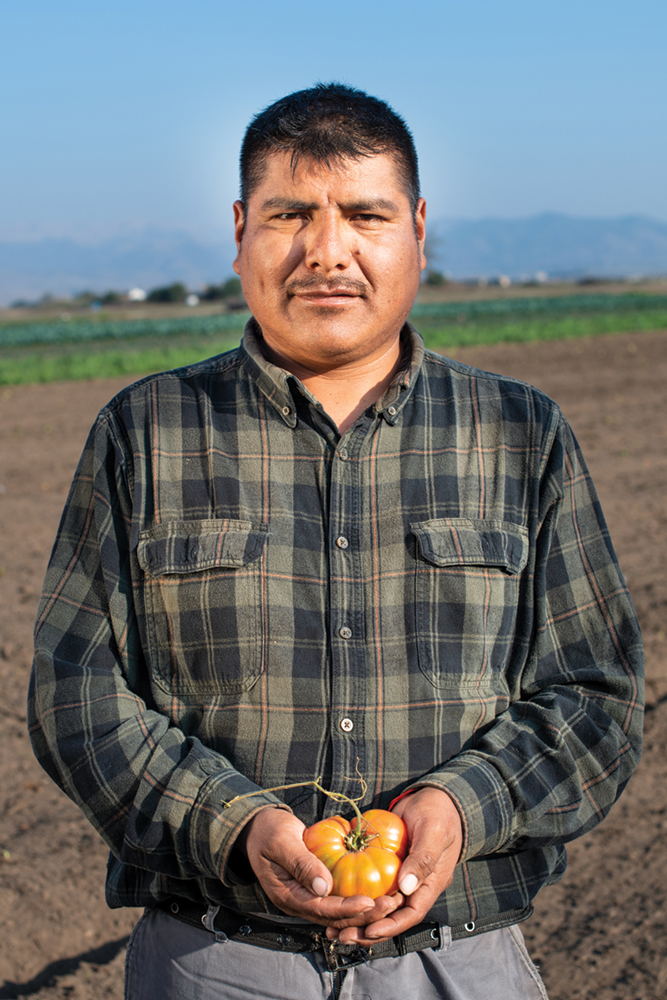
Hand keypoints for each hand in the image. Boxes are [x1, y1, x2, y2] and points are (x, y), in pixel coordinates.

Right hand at [241, 807, 399, 925]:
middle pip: (334, 917)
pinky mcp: (314, 889)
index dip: (347, 908)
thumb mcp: (282, 842)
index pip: (322, 909)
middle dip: (364, 914)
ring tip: (390, 902)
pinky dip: (356, 899)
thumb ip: (301, 863)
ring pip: (338, 913)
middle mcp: (298, 902)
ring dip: (364, 910)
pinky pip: (337, 900)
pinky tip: (376, 893)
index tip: (370, 902)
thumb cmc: (268, 831)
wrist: (258, 827)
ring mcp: (306, 897)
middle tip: (390, 904)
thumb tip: (323, 886)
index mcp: (287, 895)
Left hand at [326, 787, 462, 944]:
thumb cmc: (439, 812)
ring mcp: (402, 876)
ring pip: (380, 904)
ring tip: (335, 926)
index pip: (411, 914)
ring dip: (359, 916)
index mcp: (431, 883)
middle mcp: (416, 885)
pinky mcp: (389, 865)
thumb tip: (407, 886)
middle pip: (392, 916)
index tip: (369, 930)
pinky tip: (337, 898)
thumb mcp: (433, 832)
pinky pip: (373, 884)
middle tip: (342, 933)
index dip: (390, 926)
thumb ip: (423, 858)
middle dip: (368, 928)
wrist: (435, 796)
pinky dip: (357, 893)